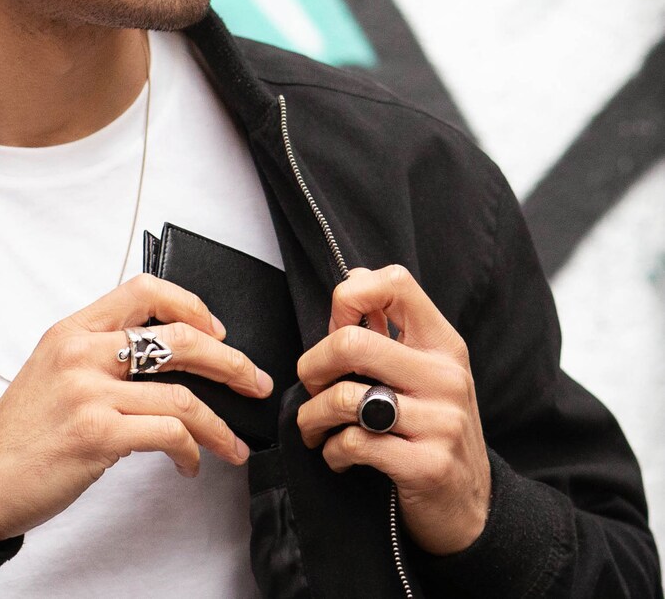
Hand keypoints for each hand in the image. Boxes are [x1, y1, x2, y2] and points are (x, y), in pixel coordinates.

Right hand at [0, 274, 272, 546]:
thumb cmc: (24, 431)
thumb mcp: (55, 370)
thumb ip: (103, 354)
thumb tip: (172, 359)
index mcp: (73, 329)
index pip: (144, 289)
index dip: (191, 303)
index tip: (218, 329)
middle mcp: (81, 352)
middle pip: (180, 338)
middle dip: (231, 362)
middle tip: (254, 381)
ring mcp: (89, 392)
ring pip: (184, 396)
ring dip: (219, 423)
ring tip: (233, 442)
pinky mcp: (96, 435)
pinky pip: (168, 433)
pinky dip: (192, 450)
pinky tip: (192, 462)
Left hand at [296, 265, 489, 554]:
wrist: (471, 505)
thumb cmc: (433, 428)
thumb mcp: (425, 370)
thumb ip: (390, 327)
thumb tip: (353, 277)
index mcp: (442, 343)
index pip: (396, 283)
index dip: (350, 296)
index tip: (336, 326)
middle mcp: (445, 376)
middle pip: (351, 342)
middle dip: (312, 366)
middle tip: (311, 385)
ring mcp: (440, 421)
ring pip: (344, 398)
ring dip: (313, 416)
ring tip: (315, 426)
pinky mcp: (427, 464)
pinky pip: (354, 444)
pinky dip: (331, 451)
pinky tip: (338, 456)